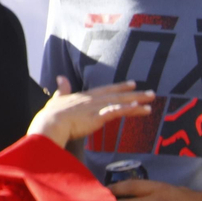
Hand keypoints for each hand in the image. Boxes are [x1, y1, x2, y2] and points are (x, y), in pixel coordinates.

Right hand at [28, 77, 153, 147]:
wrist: (50, 123)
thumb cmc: (51, 115)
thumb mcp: (57, 99)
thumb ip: (62, 89)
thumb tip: (61, 77)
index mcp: (84, 96)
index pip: (105, 90)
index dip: (119, 87)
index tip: (132, 84)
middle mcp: (92, 99)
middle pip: (117, 95)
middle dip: (135, 94)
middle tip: (151, 93)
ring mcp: (96, 108)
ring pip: (120, 103)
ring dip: (137, 102)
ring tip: (151, 102)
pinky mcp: (97, 117)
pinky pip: (116, 112)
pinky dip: (127, 109)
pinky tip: (139, 108)